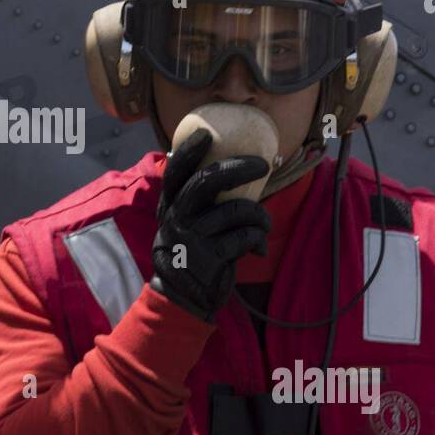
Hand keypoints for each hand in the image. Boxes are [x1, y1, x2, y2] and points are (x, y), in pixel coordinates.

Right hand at [149, 128, 272, 321]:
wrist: (183, 300)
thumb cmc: (193, 255)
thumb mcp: (186, 226)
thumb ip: (200, 203)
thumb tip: (234, 170)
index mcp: (170, 207)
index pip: (176, 172)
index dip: (190, 151)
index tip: (207, 134)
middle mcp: (176, 218)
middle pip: (208, 182)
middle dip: (239, 168)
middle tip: (262, 165)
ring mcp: (191, 238)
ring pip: (237, 210)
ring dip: (260, 216)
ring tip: (264, 224)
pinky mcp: (209, 257)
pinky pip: (245, 237)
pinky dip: (258, 240)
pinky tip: (257, 249)